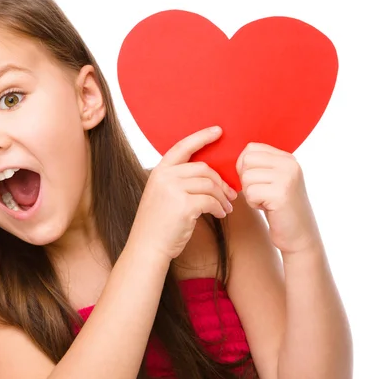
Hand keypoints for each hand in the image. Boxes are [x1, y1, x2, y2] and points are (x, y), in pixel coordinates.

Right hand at [130, 126, 236, 261]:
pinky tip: (221, 215)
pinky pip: (211, 201)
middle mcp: (164, 177)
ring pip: (210, 185)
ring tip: (227, 207)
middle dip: (221, 181)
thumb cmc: (158, 225)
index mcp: (159, 172)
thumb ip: (178, 181)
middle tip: (231, 194)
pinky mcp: (184, 205)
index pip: (183, 147)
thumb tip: (209, 176)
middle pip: (203, 169)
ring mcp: (173, 190)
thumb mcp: (162, 196)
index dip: (202, 137)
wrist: (147, 247)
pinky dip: (220, 208)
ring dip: (223, 197)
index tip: (218, 131)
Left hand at [236, 143, 321, 254]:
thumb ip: (259, 165)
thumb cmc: (279, 208)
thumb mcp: (273, 180)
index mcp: (287, 158)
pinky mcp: (281, 193)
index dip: (244, 166)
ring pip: (246, 177)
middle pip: (246, 161)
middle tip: (261, 193)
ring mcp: (286, 178)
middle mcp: (289, 164)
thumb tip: (231, 156)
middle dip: (246, 180)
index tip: (256, 182)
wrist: (299, 235)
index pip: (251, 148)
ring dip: (250, 194)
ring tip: (266, 201)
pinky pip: (250, 193)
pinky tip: (268, 208)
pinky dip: (254, 203)